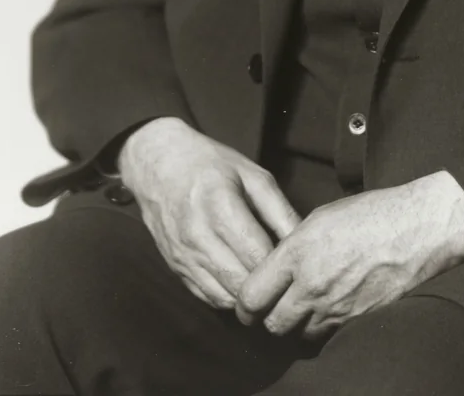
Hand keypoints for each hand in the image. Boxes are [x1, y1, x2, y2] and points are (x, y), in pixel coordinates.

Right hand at [118, 117, 300, 309]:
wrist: (160, 165)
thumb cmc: (213, 166)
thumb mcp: (254, 176)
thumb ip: (280, 210)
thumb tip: (304, 242)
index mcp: (220, 207)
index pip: (257, 255)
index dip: (282, 264)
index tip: (297, 261)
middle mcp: (198, 237)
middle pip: (241, 282)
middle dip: (267, 285)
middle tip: (287, 278)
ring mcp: (183, 256)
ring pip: (224, 297)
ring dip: (249, 296)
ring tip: (267, 283)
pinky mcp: (175, 269)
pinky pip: (207, 297)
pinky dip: (229, 296)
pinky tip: (243, 281)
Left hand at [236, 171, 463, 338]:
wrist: (419, 228)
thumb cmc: (372, 214)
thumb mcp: (321, 217)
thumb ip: (292, 247)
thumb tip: (274, 270)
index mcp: (298, 252)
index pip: (251, 297)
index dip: (245, 304)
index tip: (248, 303)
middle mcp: (312, 284)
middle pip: (272, 325)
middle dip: (269, 320)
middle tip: (274, 310)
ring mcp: (336, 306)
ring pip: (298, 335)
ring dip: (297, 326)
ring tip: (305, 308)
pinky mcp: (357, 321)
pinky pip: (327, 336)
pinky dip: (323, 328)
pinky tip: (330, 309)